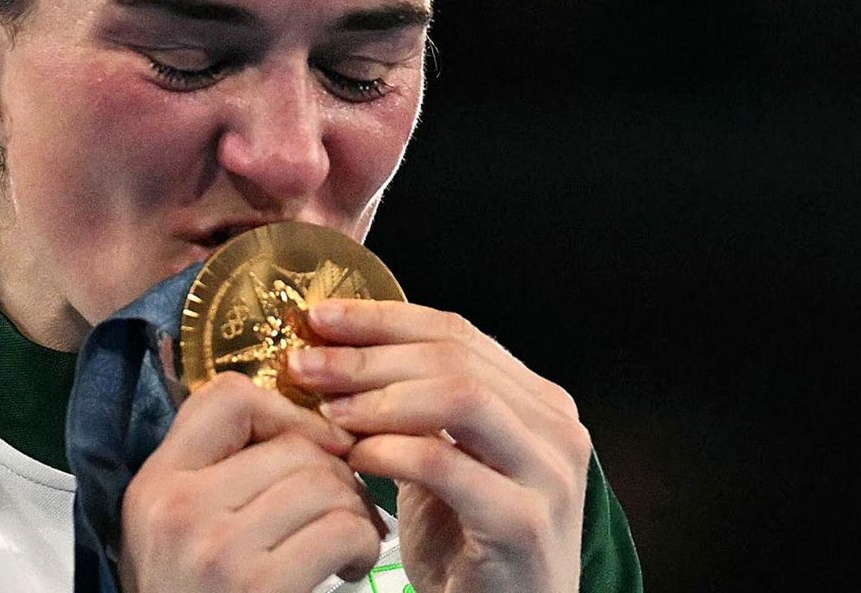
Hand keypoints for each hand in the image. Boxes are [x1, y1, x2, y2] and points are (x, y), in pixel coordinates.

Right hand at [121, 372, 386, 592]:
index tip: (308, 449)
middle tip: (341, 509)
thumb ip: (213, 472)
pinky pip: (341, 531)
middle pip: (294, 446)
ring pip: (325, 485)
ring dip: (355, 512)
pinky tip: (347, 568)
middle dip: (336, 474)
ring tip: (347, 541)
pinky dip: (361, 546)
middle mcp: (178, 507)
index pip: (226, 397)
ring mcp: (215, 548)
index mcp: (155, 483)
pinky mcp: (258, 587)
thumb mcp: (174, 528)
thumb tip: (298, 422)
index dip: (285, 413)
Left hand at [287, 300, 591, 592]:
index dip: (381, 319)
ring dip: (381, 398)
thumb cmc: (465, 542)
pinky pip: (446, 465)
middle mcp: (554, 429)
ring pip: (460, 397)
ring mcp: (547, 475)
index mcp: (537, 401)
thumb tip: (331, 351)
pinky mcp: (523, 523)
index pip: (455, 331)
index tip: (318, 319)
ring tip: (329, 412)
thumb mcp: (442, 458)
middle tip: (306, 366)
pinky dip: (392, 453)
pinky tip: (356, 458)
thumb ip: (414, 405)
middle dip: (369, 355)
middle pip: (454, 357)